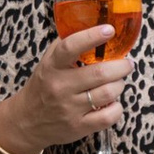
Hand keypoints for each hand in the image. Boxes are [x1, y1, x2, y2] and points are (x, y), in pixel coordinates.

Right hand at [13, 21, 130, 150]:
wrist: (27, 121)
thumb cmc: (44, 86)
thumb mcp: (48, 63)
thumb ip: (66, 46)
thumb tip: (93, 26)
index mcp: (52, 67)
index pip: (70, 47)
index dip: (91, 36)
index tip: (109, 29)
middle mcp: (60, 87)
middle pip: (100, 73)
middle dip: (121, 66)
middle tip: (127, 63)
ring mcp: (69, 108)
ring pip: (108, 93)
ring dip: (120, 84)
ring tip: (118, 81)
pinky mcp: (79, 127)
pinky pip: (109, 116)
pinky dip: (117, 107)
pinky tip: (113, 102)